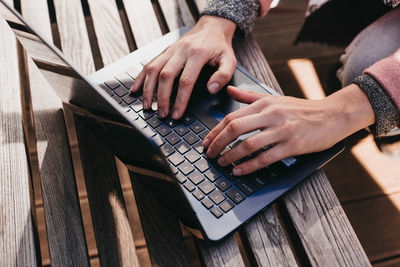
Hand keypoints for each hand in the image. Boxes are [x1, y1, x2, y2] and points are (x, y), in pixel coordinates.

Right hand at [130, 15, 236, 118]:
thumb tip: (211, 89)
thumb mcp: (230, 60)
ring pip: (153, 69)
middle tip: (161, 113)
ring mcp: (170, 50)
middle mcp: (181, 50)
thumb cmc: (220, 46)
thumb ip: (223, 75)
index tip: (176, 113)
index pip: (186, 80)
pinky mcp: (164, 51)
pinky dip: (141, 77)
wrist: (211, 27)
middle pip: (166, 76)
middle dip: (162, 97)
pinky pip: (149, 63)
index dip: (180, 99)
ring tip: (147, 105)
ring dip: (148, 89)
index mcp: (197, 54)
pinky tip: (136, 89)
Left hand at [203, 85, 374, 175]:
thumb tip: (229, 90)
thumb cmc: (301, 109)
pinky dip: (249, 165)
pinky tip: (239, 170)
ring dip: (231, 155)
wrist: (332, 114)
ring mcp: (282, 130)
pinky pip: (266, 157)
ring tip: (222, 163)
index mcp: (264, 103)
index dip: (215, 131)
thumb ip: (249, 96)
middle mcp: (271, 114)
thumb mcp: (274, 98)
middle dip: (218, 143)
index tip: (206, 142)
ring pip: (248, 143)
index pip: (232, 117)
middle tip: (209, 154)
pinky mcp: (293, 144)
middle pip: (235, 128)